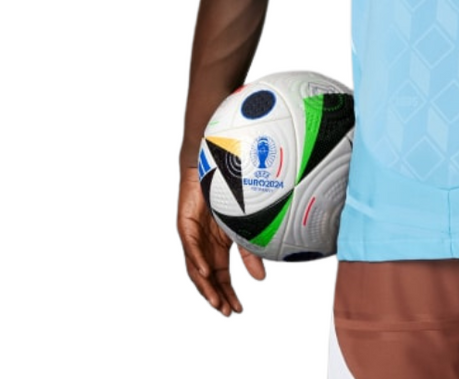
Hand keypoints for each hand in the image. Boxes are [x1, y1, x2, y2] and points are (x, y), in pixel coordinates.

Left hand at [177, 166, 265, 314]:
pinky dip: (198, 261)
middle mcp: (204, 245)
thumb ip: (250, 252)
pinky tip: (206, 273)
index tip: (237, 310)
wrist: (217, 162)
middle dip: (217, 296)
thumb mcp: (245, 226)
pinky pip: (190, 247)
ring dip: (205, 286)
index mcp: (219, 246)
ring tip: (215, 301)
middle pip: (208, 277)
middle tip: (227, 311)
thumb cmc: (232, 192)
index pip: (221, 276)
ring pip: (196, 268)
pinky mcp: (186, 225)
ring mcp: (194, 236)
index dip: (228, 293)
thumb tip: (259, 279)